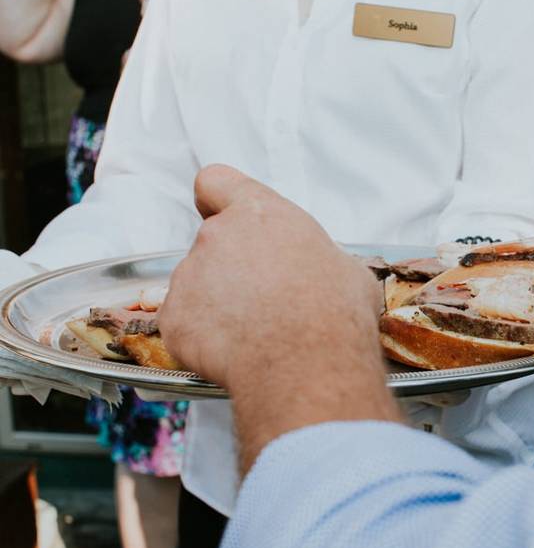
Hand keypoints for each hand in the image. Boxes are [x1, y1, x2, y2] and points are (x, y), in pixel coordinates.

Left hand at [160, 165, 400, 472]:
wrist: (307, 365)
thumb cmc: (334, 314)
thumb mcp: (346, 269)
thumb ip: (318, 257)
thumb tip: (323, 273)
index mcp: (259, 214)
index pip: (216, 183)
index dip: (216, 199)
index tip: (222, 214)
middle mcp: (217, 236)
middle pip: (211, 243)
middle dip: (230, 267)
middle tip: (262, 298)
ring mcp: (189, 277)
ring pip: (197, 286)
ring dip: (217, 304)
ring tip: (255, 332)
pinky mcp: (174, 318)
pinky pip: (184, 324)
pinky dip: (203, 338)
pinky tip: (235, 352)